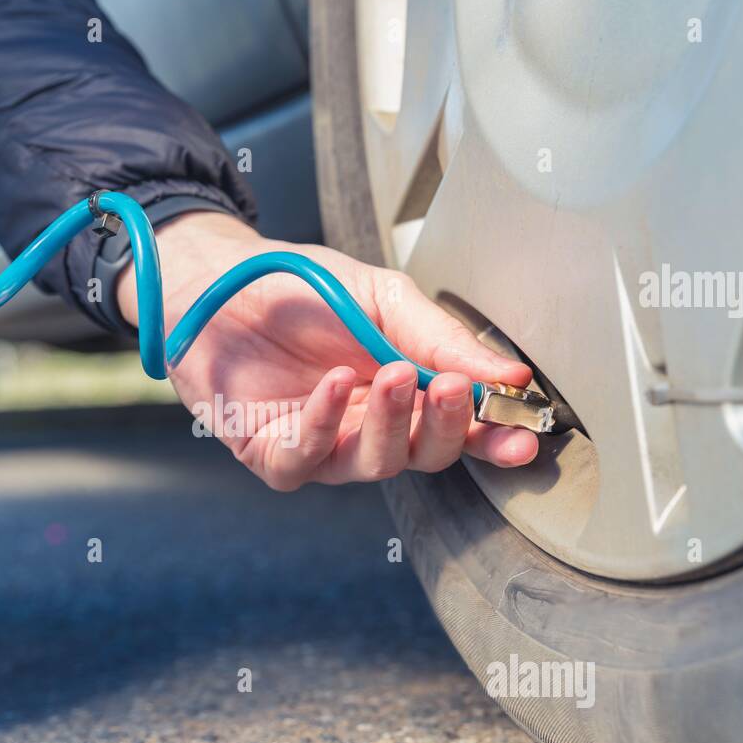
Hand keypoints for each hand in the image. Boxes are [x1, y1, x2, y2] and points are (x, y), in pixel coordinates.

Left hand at [117, 212, 538, 490]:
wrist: (218, 278)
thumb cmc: (301, 290)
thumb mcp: (383, 299)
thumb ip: (442, 338)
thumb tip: (511, 375)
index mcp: (403, 395)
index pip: (458, 430)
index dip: (492, 439)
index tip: (524, 435)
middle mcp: (367, 429)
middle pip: (424, 455)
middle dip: (443, 426)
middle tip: (448, 387)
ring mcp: (321, 445)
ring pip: (374, 464)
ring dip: (391, 423)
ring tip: (395, 375)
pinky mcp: (271, 452)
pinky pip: (307, 458)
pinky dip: (327, 424)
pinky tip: (337, 384)